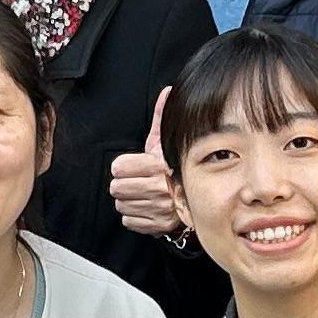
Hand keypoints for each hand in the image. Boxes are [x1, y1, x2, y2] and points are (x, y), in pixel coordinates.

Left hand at [109, 86, 183, 237]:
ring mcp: (158, 208)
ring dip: (128, 200)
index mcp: (157, 165)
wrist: (201, 196)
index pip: (118, 168)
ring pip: (121, 205)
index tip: (131, 167)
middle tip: (135, 181)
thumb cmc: (178, 166)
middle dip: (123, 184)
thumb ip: (161, 117)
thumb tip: (167, 92)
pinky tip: (145, 207)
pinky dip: (135, 216)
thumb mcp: (167, 141)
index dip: (122, 167)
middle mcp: (157, 188)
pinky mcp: (157, 225)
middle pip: (116, 188)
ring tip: (141, 194)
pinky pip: (129, 221)